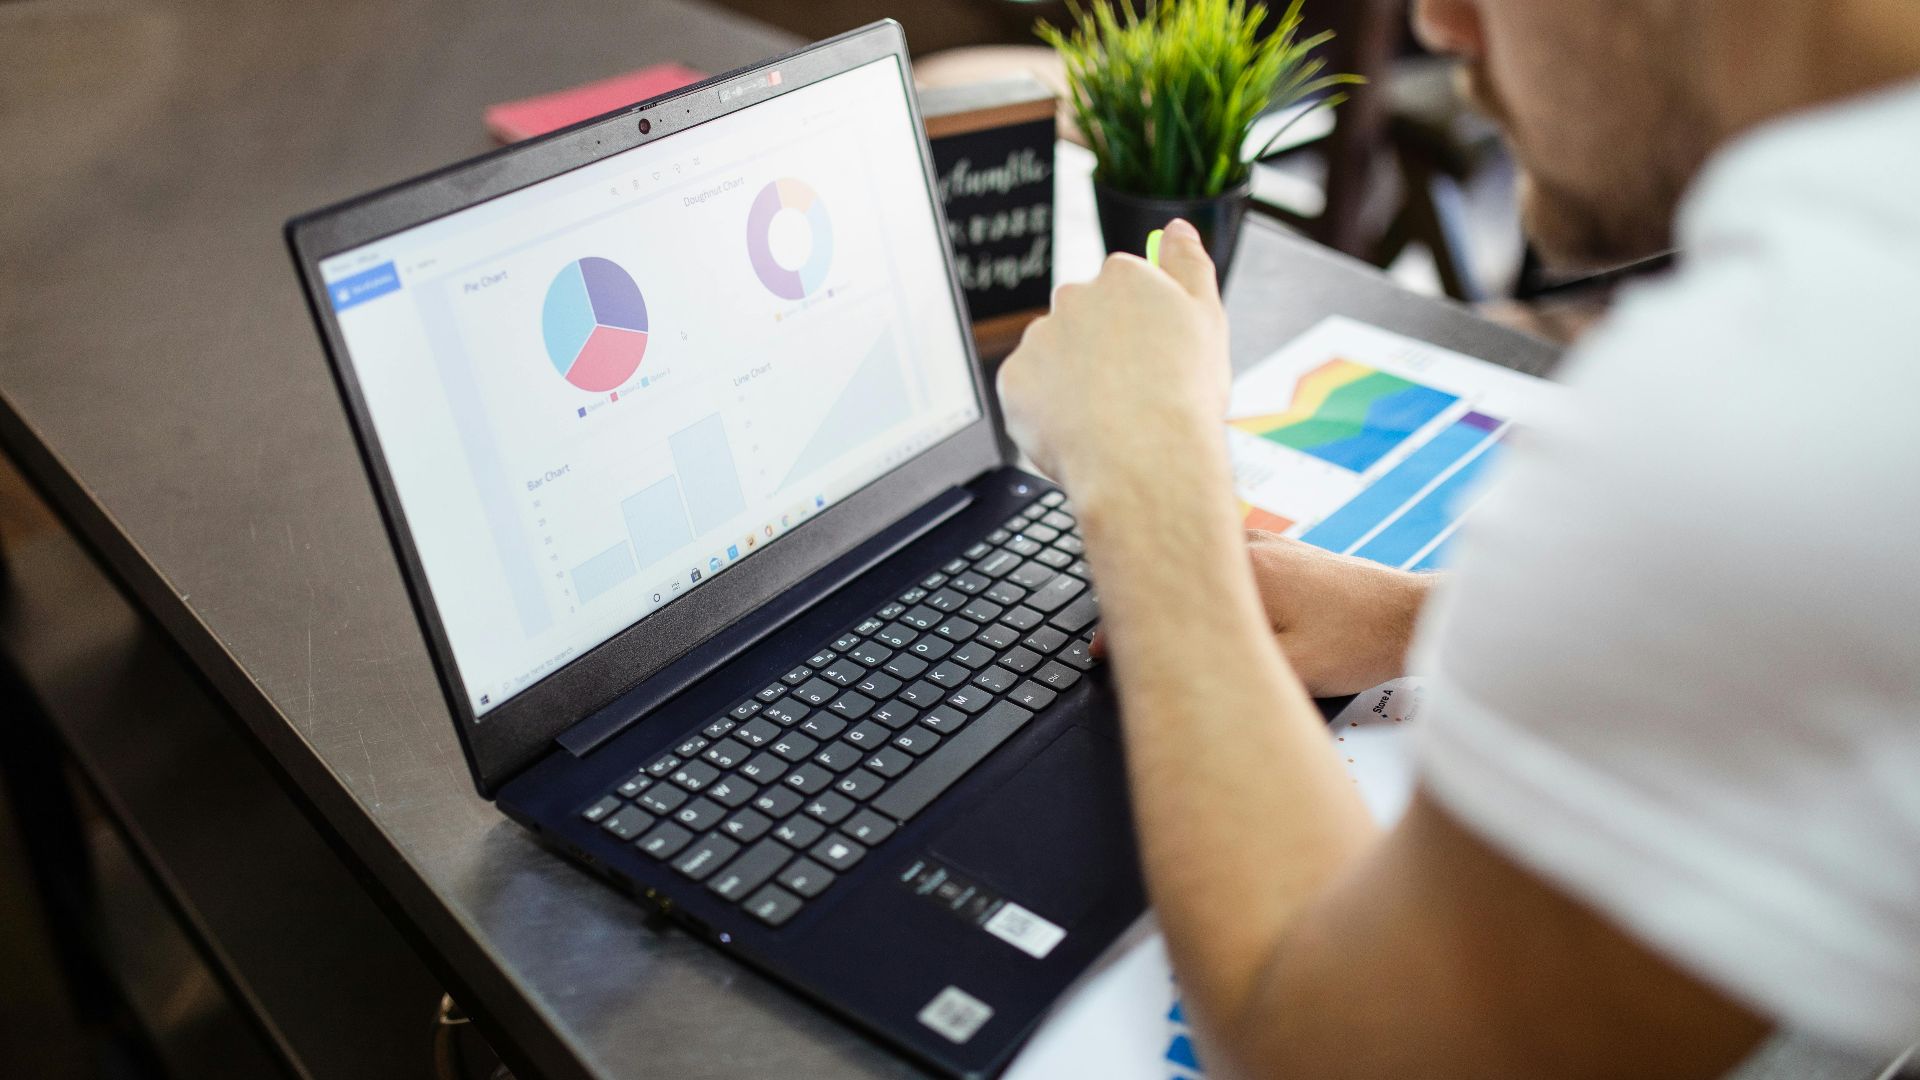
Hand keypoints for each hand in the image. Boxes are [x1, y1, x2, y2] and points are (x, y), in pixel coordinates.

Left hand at [996, 218, 1230, 499]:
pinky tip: (1078, 430)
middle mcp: (1074, 297)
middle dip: (1101, 350)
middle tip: (1131, 393)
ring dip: (1072, 378)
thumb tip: (1179, 228)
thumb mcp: (1207, 320)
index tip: (1151, 358)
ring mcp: (1039, 338)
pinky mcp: (1013, 379)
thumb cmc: (1183, 399)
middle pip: (1085, 319)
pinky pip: (1029, 391)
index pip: (1124, 290)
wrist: (1143, 463)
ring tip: (1106, 418)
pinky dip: (1047, 409)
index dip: (1140, 329)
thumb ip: (1189, 266)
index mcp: (1123, 277)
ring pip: (1054, 355)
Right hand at [1093, 531, 1431, 694]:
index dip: (1123, 627)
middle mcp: (1250, 546)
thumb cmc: (1359, 643)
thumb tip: (1176, 669)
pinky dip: (1201, 580)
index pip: (1163, 590)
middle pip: (1173, 565)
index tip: (1104, 653)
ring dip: (1172, 586)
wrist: (1412, 617)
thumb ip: (1229, 667)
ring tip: (1149, 619)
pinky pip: (1223, 561)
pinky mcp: (1286, 552)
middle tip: (1117, 638)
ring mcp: (1268, 544)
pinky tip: (1201, 601)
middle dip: (1141, 600)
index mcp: (1244, 570)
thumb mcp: (1290, 672)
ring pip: (1197, 559)